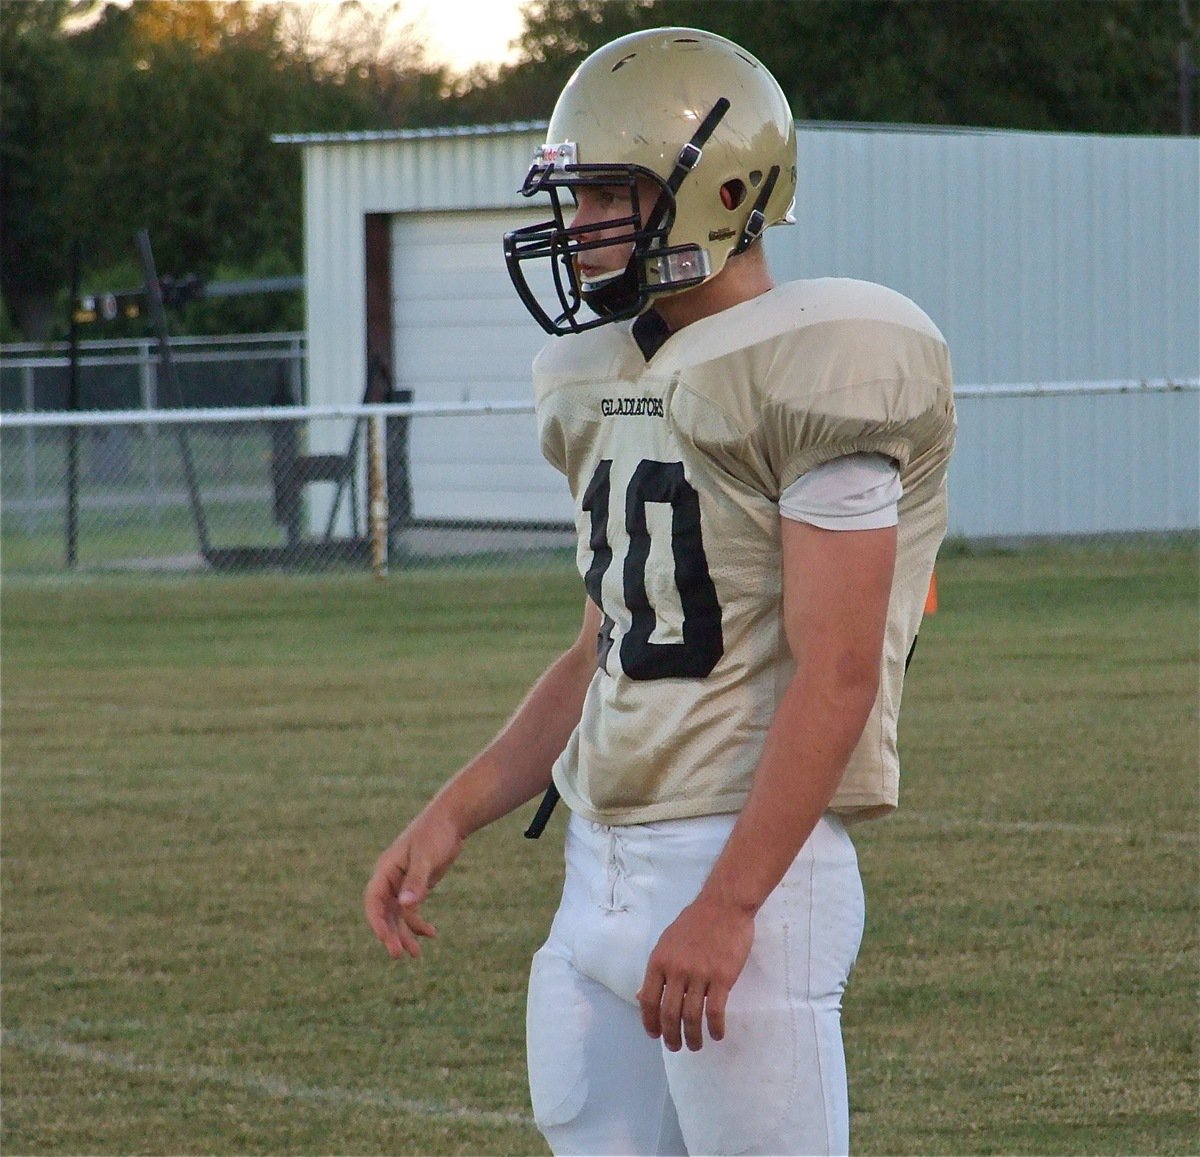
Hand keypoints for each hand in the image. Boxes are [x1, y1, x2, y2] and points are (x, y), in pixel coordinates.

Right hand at [364, 807, 462, 959]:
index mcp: (385, 870)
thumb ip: (416, 880)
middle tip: (399, 955)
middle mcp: (390, 879)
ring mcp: (402, 884)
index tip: (386, 941)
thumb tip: (405, 905)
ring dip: (405, 934)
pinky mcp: (416, 887)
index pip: (373, 901)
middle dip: (390, 934)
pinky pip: (411, 911)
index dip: (377, 922)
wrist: (451, 820)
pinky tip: (432, 934)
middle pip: (384, 913)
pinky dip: (418, 924)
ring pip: (398, 916)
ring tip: (416, 955)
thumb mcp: (426, 857)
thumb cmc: (435, 834)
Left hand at [636, 896, 754, 1051]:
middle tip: (675, 1047)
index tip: (655, 1035)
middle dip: (671, 1036)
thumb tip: (642, 996)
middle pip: (669, 1013)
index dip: (650, 1022)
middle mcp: (676, 970)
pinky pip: (715, 1011)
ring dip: (692, 1037)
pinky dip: (715, 1028)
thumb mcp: (667, 943)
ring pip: (691, 1017)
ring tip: (695, 1045)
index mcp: (659, 961)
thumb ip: (657, 970)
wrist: (723, 906)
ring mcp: (699, 975)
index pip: (649, 1000)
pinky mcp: (722, 978)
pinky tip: (717, 1034)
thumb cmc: (695, 923)